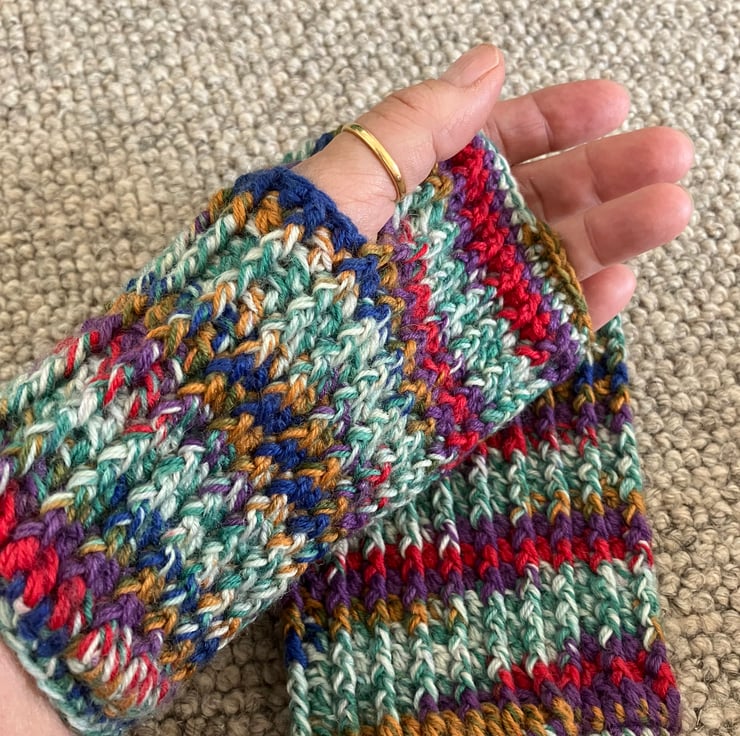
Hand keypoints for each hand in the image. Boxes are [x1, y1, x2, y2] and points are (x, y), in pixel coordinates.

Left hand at [294, 45, 693, 328]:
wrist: (260, 398)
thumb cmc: (283, 283)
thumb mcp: (336, 184)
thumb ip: (412, 125)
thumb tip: (488, 63)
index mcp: (411, 195)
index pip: (493, 146)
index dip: (552, 121)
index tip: (612, 102)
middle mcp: (443, 248)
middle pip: (537, 202)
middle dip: (604, 174)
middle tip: (668, 154)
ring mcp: (463, 307)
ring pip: (550, 264)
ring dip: (613, 236)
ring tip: (669, 207)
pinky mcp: (474, 368)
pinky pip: (539, 334)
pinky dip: (581, 311)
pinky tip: (621, 282)